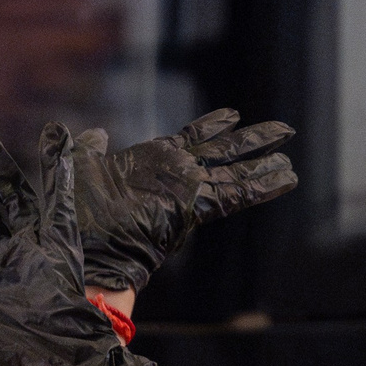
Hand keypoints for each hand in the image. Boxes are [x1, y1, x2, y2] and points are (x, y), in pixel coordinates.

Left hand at [70, 110, 296, 294]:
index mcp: (154, 162)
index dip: (212, 126)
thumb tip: (94, 133)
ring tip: (290, 153)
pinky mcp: (194, 209)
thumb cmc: (76, 215)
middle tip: (282, 129)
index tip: (232, 114)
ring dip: (264, 163)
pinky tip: (286, 177)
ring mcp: (188, 193)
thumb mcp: (80, 166)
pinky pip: (234, 196)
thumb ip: (90, 148)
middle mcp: (177, 177)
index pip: (192, 139)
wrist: (81, 252)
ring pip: (235, 173)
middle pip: (224, 152)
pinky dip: (261, 187)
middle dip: (252, 140)